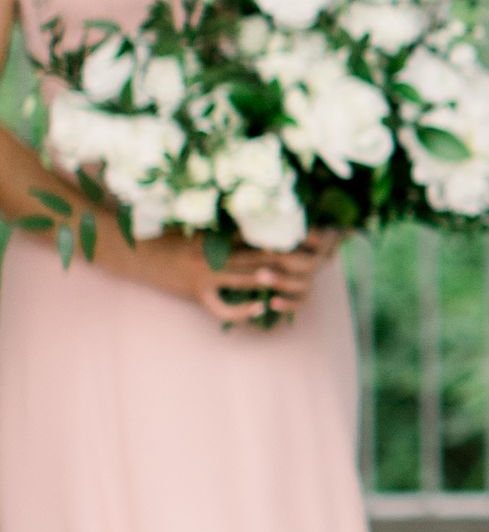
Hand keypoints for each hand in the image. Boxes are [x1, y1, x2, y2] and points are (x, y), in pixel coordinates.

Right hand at [105, 226, 334, 327]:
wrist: (133, 252)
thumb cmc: (166, 236)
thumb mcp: (195, 225)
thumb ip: (222, 225)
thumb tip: (251, 221)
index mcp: (216, 233)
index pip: (256, 232)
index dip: (281, 234)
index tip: (306, 234)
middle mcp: (214, 252)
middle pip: (257, 254)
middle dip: (285, 257)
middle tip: (312, 258)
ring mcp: (206, 273)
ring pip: (246, 278)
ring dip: (270, 281)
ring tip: (295, 282)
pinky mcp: (196, 291)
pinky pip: (223, 307)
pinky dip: (242, 310)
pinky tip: (260, 308)